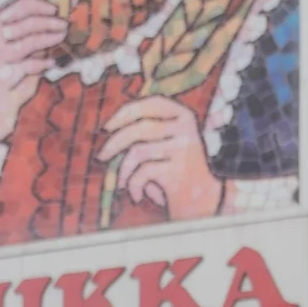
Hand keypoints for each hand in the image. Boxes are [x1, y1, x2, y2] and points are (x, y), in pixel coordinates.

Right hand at [0, 0, 67, 141]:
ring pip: (31, 41)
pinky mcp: (7, 73)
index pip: (19, 6)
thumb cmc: (5, 70)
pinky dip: (44, 63)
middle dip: (50, 22)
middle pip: (28, 22)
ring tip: (62, 37)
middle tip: (64, 24)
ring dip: (50, 38)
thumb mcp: (9, 46)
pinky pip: (32, 64)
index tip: (55, 9)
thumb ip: (24, 32)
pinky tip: (52, 62)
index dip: (40, 5)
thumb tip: (51, 18)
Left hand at [97, 96, 223, 218]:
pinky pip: (141, 174)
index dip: (126, 112)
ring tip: (123, 183)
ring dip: (123, 171)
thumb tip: (111, 125)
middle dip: (114, 143)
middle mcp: (186, 129)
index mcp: (186, 116)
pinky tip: (137, 196)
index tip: (108, 126)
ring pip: (137, 152)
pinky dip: (133, 187)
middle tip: (101, 156)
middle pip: (140, 128)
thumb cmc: (181, 171)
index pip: (152, 104)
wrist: (206, 203)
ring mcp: (183, 150)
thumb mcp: (170, 142)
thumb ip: (149, 130)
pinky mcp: (177, 172)